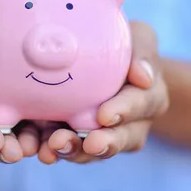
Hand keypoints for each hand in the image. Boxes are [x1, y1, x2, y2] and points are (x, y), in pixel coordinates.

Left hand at [46, 21, 169, 162]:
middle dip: (105, 143)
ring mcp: (103, 136)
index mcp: (148, 97)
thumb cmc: (122, 45)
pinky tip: (42, 151)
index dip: (124, 110)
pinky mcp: (76, 139)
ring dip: (76, 151)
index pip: (141, 104)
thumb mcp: (138, 38)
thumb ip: (143, 52)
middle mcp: (130, 124)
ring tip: (56, 147)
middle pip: (122, 139)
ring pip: (93, 151)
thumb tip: (143, 76)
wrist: (98, 60)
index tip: (105, 115)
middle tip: (90, 143)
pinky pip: (67, 150)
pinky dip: (54, 151)